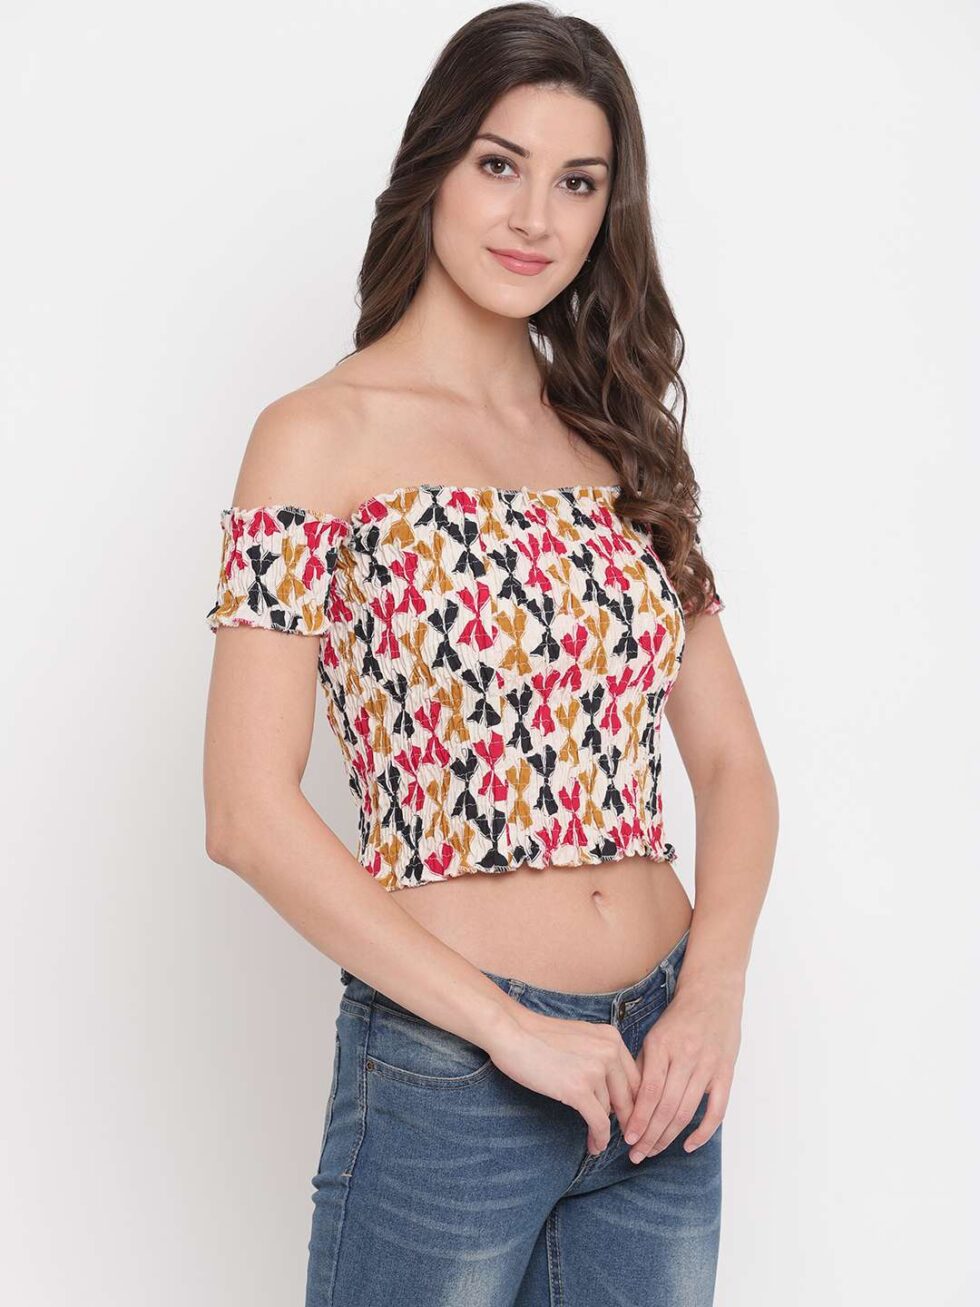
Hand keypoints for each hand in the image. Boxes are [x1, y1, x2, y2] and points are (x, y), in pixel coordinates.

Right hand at [487, 1007, 641, 1154]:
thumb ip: (602, 1056)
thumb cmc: (540, 1036)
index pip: (635, 1077)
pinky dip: (599, 1138)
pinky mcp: (578, 1089)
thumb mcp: (582, 1037)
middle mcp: (609, 1051)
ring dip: (606, 1130)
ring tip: (598, 1141)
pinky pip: (599, 1122)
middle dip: (626, 1120)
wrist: (512, 1032)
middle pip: (628, 1096)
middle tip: (624, 1137)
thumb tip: (613, 1090)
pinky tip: (595, 1146)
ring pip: (611, 1111)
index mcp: (612, 1037)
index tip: (629, 1118)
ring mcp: (595, 1070)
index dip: (634, 1102)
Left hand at [622, 972, 742, 1160]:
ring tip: (654, 1152)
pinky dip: (704, 1131)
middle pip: (666, 1107)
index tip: (627, 1138)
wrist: (713, 994)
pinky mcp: (725, 1073)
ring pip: (687, 1111)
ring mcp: (708, 1066)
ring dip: (669, 1137)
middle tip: (637, 1155)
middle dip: (650, 1135)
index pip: (649, 1092)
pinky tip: (689, 1144)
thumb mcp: (654, 1035)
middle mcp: (686, 1057)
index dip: (638, 1119)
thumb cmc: (679, 1017)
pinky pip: (717, 1110)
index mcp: (663, 1046)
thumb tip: (626, 1100)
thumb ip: (643, 1066)